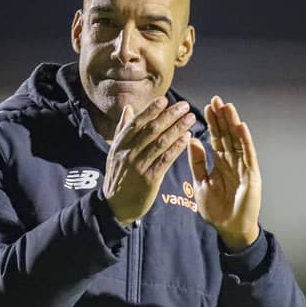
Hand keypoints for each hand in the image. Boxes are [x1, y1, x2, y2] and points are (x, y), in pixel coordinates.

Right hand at [104, 96, 195, 225]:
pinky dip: (177, 148)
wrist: (115, 206)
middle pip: (151, 130)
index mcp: (120, 145)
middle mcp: (128, 153)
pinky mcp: (149, 179)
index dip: (150, 110)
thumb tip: (128, 108)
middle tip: (184, 106)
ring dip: (177, 129)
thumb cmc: (118, 177)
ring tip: (190, 119)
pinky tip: (187, 138)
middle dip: (169, 116)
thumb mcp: (114, 152)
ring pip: (160, 143)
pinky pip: (165, 160)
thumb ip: (122, 129)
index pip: (136, 123)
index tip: (164, 100)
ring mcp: (139, 166)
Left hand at [187, 96, 260, 249]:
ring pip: (238, 141)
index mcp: (220, 162)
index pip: (216, 138)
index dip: (212, 122)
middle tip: (217, 99)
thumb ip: (197, 162)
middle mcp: (233, 161)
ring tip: (228, 107)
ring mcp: (243, 167)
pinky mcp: (251, 175)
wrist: (229, 228)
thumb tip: (192, 140)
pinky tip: (241, 127)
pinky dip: (245, 141)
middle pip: (227, 135)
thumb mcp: (201, 182)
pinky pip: (248, 156)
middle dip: (222, 118)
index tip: (206, 106)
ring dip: (233, 124)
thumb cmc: (216, 208)